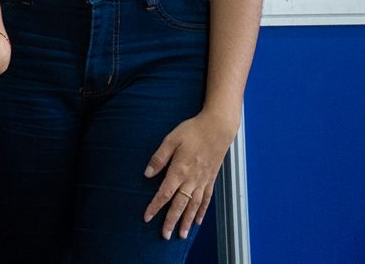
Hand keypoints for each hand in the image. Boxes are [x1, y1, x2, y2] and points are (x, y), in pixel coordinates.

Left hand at [143, 107, 237, 239]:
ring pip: (194, 206)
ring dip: (187, 221)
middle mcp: (192, 179)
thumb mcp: (170, 140)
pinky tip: (198, 221)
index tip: (147, 218)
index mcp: (179, 170)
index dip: (155, 206)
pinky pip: (206, 199)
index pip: (164, 193)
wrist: (217, 128)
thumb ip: (159, 158)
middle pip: (180, 205)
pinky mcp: (211, 179)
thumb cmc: (192, 131)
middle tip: (165, 236)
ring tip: (182, 235)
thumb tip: (147, 174)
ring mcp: (203, 181)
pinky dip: (201, 211)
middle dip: (171, 221)